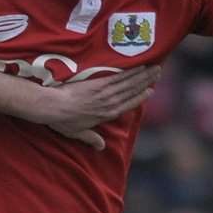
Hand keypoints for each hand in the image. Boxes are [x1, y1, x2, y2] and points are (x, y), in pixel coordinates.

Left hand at [26, 66, 160, 149]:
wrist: (55, 107)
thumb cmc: (63, 121)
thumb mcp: (77, 133)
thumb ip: (91, 138)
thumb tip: (100, 147)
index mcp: (107, 115)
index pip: (129, 104)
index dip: (140, 97)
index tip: (150, 90)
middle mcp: (110, 103)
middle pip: (132, 91)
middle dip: (146, 81)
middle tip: (158, 72)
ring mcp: (106, 93)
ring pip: (129, 83)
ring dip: (143, 74)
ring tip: (154, 67)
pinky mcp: (100, 83)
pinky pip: (119, 76)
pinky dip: (130, 71)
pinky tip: (139, 65)